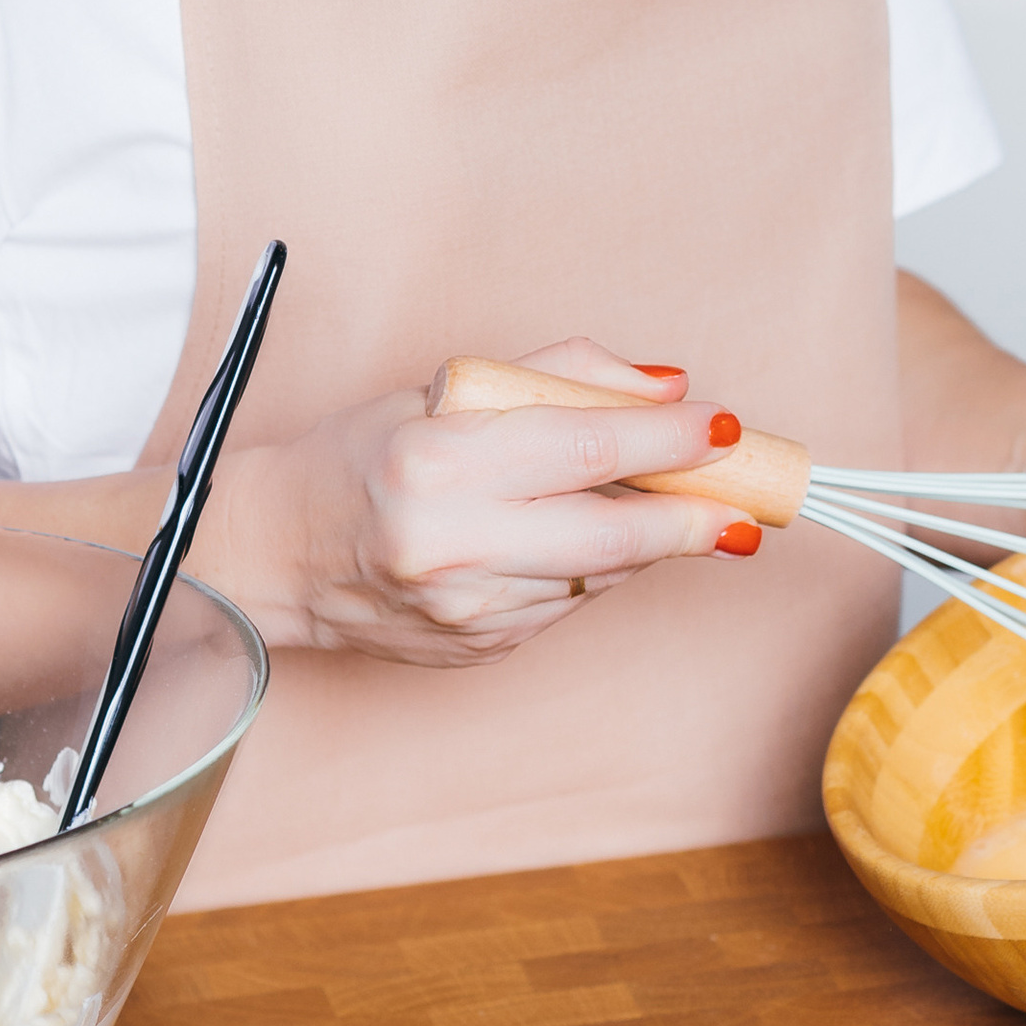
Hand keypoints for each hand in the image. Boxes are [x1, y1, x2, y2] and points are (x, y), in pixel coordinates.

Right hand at [193, 339, 759, 667]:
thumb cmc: (362, 455)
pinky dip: (596, 567)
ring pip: (601, 573)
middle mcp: (451, 546)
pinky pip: (569, 602)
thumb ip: (560, 376)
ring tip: (678, 507)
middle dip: (697, 517)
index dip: (669, 440)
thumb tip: (668, 385)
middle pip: (614, 533)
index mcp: (437, 463)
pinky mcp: (479, 650)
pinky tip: (587, 538)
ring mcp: (467, 611)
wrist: (275, 556)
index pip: (585, 447)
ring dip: (653, 541)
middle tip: (750, 502)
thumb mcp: (444, 388)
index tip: (726, 426)